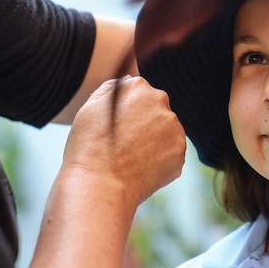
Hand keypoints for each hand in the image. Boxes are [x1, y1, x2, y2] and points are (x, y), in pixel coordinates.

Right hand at [61, 75, 185, 206]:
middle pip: (156, 109)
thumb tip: (128, 81)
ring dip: (154, 141)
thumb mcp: (91, 107)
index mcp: (138, 86)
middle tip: (125, 144)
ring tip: (131, 158)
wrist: (100, 186)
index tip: (118, 127)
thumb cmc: (88, 147)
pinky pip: (171, 152)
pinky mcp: (180, 151)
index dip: (128, 111)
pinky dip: (160, 160)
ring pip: (166, 131)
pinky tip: (141, 168)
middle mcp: (160, 101)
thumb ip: (112, 89)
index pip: (139, 92)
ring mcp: (173, 127)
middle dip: (145, 124)